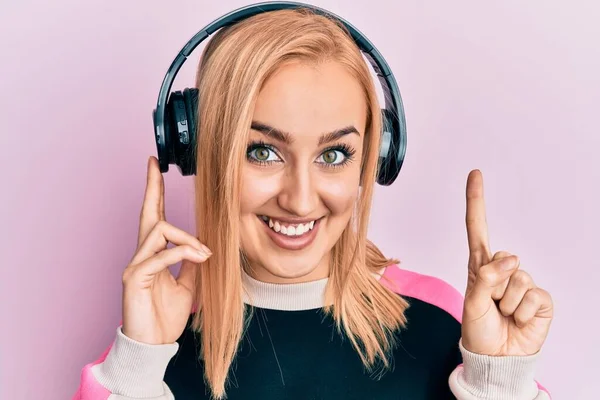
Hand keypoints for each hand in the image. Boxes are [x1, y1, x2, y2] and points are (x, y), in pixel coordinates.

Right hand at [121, 156, 211, 344]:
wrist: (154, 345)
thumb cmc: (166, 316)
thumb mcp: (189, 285)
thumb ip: (192, 264)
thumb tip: (203, 245)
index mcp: (155, 254)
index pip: (154, 217)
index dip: (155, 192)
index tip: (155, 168)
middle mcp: (142, 254)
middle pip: (147, 213)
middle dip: (151, 186)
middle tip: (154, 163)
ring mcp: (136, 264)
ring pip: (160, 230)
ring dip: (188, 238)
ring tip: (205, 254)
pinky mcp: (134, 278)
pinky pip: (159, 255)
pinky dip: (181, 252)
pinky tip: (198, 258)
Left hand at [461, 170, 552, 355]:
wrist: (497, 358)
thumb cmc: (479, 329)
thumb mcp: (472, 304)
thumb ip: (486, 278)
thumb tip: (512, 259)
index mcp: (479, 266)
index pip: (477, 228)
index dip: (477, 200)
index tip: (475, 173)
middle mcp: (501, 269)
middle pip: (502, 258)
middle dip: (494, 285)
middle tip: (491, 305)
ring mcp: (522, 282)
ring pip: (518, 278)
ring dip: (507, 302)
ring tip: (503, 313)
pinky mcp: (540, 297)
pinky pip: (532, 295)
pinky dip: (522, 312)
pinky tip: (518, 319)